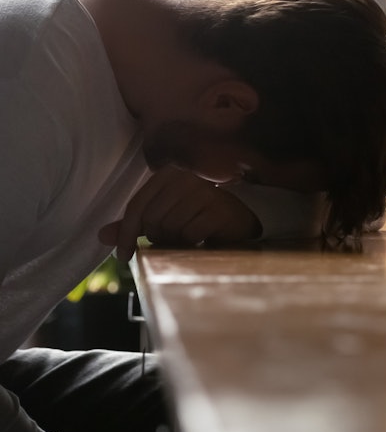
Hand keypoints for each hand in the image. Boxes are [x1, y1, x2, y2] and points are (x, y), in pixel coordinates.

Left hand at [99, 167, 260, 260]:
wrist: (237, 223)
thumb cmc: (195, 220)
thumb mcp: (161, 220)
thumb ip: (133, 225)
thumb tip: (101, 235)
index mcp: (166, 174)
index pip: (136, 206)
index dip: (126, 233)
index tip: (123, 256)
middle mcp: (184, 176)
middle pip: (152, 219)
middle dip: (158, 237)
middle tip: (172, 240)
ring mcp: (204, 190)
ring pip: (170, 227)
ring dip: (176, 241)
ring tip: (189, 238)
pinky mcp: (218, 208)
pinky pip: (190, 234)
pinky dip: (192, 244)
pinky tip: (202, 240)